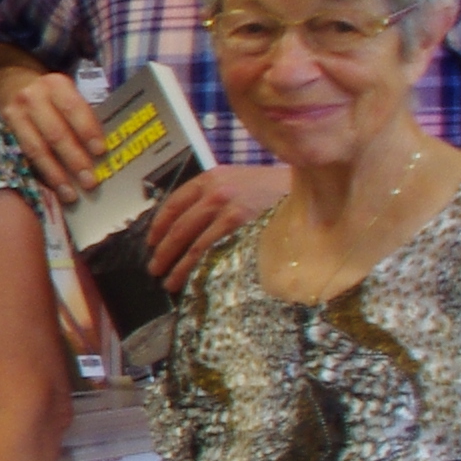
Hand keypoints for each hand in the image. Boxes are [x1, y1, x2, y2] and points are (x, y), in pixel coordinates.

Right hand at [0, 67, 107, 207]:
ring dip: (55, 174)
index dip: (87, 131)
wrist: (12, 86)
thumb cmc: (51, 98)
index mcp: (55, 85)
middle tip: (89, 181)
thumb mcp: (67, 95)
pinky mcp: (3, 132)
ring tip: (71, 194)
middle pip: (55, 133)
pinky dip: (39, 175)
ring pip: (36, 149)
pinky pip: (23, 157)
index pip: (73, 108)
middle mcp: (32, 97)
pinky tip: (51, 189)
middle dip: (74, 160)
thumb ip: (82, 117)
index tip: (100, 152)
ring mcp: (14, 115)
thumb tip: (102, 152)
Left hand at [143, 162, 292, 285]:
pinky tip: (192, 280)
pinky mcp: (241, 226)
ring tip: (169, 281)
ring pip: (192, 244)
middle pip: (178, 227)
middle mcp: (216, 191)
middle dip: (163, 251)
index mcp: (211, 178)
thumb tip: (186, 226)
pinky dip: (198, 268)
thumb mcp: (239, 181)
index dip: (158, 226)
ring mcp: (229, 209)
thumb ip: (214, 196)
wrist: (308, 191)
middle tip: (154, 268)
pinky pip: (212, 252)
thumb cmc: (274, 191)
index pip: (173, 204)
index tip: (151, 242)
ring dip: (176, 266)